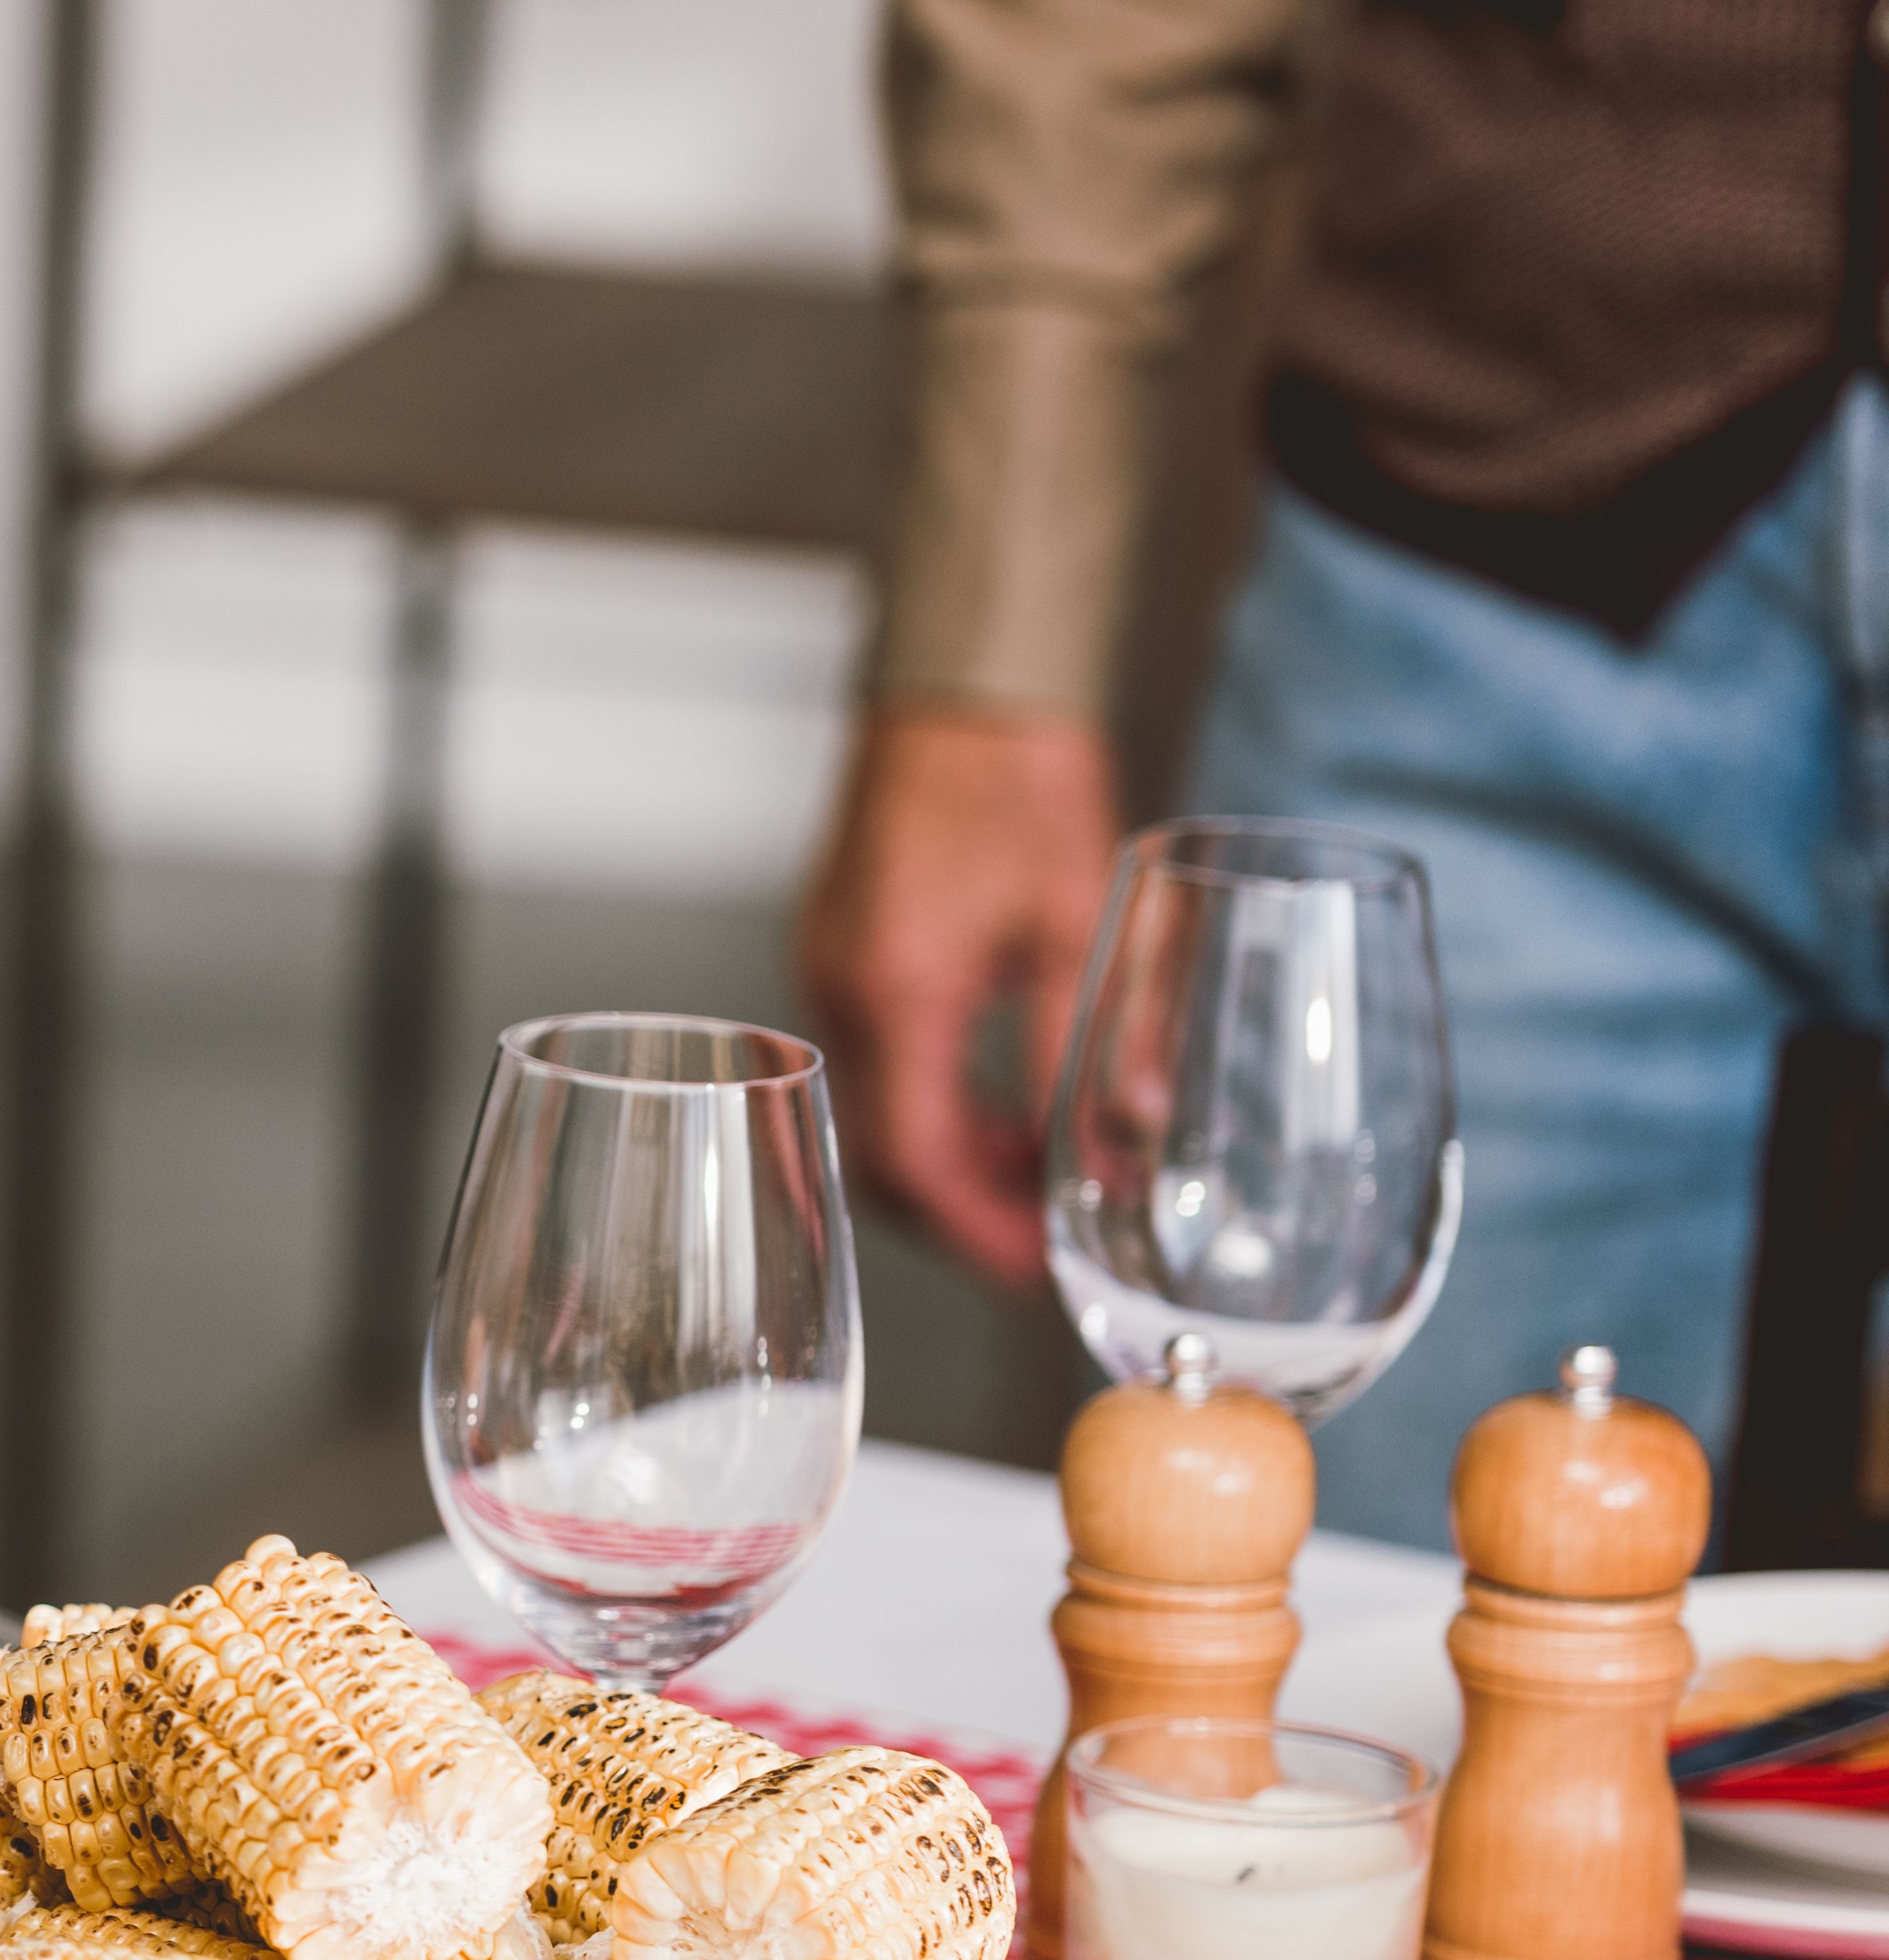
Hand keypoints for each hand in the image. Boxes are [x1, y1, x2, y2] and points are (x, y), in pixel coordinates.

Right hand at [794, 702, 1120, 1289]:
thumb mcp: (1080, 919)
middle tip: (1038, 1243)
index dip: (976, 1234)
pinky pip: (874, 1066)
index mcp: (903, 989)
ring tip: (1031, 1178)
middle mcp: (846, 993)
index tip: (1032, 1270)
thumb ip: (1099, 1044)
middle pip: (882, 1157)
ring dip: (948, 1161)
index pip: (919, 1161)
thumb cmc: (1017, 778)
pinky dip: (930, 1105)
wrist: (960, 689)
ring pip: (874, 1116)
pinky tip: (993, 1106)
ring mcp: (830, 974)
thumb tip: (1130, 1145)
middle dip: (960, 1215)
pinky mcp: (840, 956)